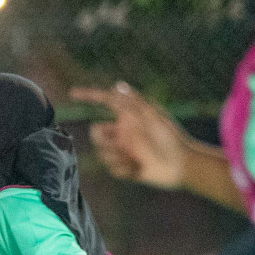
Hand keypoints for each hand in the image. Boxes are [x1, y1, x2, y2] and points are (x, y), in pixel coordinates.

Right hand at [70, 82, 192, 189]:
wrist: (182, 166)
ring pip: (102, 152)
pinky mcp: (124, 167)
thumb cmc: (171, 138)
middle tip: (113, 144)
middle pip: (96, 133)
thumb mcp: (153, 117)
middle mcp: (122, 132)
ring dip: (115, 156)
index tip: (72, 93)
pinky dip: (124, 169)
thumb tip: (117, 85)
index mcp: (128, 117)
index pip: (104, 103)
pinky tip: (139, 169)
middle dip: (101, 140)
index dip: (88, 96)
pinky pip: (112, 168)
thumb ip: (134, 103)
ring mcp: (122, 150)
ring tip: (133, 161)